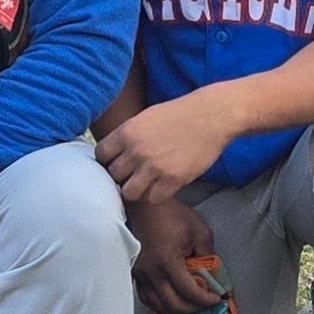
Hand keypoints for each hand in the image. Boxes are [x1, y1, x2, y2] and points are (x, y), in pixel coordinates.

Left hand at [98, 94, 232, 206]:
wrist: (212, 115)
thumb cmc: (180, 114)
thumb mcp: (146, 117)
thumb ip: (128, 135)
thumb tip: (112, 153)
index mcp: (127, 132)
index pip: (101, 156)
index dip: (108, 161)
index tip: (118, 162)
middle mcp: (137, 150)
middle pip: (113, 176)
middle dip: (123, 176)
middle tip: (135, 173)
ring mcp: (154, 167)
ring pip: (129, 193)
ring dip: (137, 190)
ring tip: (148, 183)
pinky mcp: (173, 180)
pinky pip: (153, 199)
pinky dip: (158, 195)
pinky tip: (165, 185)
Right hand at [127, 193, 223, 313]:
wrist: (147, 206)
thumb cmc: (172, 215)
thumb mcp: (200, 232)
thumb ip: (208, 256)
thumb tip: (212, 276)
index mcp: (167, 260)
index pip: (189, 292)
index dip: (206, 300)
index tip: (217, 298)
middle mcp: (151, 271)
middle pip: (173, 305)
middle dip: (194, 308)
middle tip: (206, 304)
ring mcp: (140, 274)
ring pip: (159, 306)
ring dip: (178, 309)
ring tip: (192, 304)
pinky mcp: (135, 273)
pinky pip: (147, 298)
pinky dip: (162, 304)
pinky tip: (173, 299)